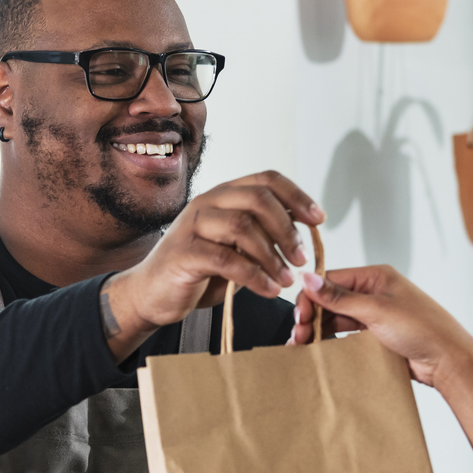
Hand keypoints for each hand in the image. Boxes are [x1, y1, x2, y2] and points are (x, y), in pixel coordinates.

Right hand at [103, 172, 325, 359]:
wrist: (153, 294)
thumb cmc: (200, 271)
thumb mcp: (237, 247)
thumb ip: (262, 234)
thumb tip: (302, 225)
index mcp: (224, 195)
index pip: (266, 179)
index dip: (297, 196)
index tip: (318, 220)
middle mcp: (208, 202)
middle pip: (258, 199)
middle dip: (287, 229)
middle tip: (302, 257)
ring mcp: (193, 225)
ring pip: (243, 227)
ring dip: (273, 256)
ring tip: (287, 279)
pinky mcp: (184, 253)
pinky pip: (227, 259)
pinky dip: (255, 277)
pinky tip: (269, 290)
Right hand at [288, 265, 472, 389]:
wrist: (448, 360)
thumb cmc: (423, 328)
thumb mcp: (377, 310)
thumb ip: (340, 297)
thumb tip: (308, 279)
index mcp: (376, 277)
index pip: (331, 280)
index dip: (311, 297)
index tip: (299, 316)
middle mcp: (374, 292)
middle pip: (331, 300)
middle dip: (311, 316)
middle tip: (298, 336)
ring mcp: (375, 314)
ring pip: (336, 319)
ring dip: (318, 330)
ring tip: (302, 345)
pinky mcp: (376, 335)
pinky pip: (346, 334)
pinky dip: (331, 340)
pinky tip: (319, 348)